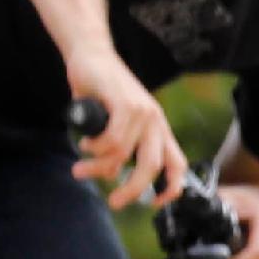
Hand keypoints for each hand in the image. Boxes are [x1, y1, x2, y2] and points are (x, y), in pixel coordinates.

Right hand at [66, 47, 185, 207]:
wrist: (91, 54)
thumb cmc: (101, 90)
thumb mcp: (115, 124)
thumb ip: (118, 149)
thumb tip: (112, 175)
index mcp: (158, 128)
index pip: (177, 163)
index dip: (171, 188)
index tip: (154, 204)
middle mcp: (155, 121)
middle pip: (152, 167)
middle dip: (132, 190)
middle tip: (114, 202)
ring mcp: (142, 111)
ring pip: (123, 155)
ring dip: (98, 167)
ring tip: (81, 166)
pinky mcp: (124, 103)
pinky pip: (112, 139)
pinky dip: (96, 148)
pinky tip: (86, 143)